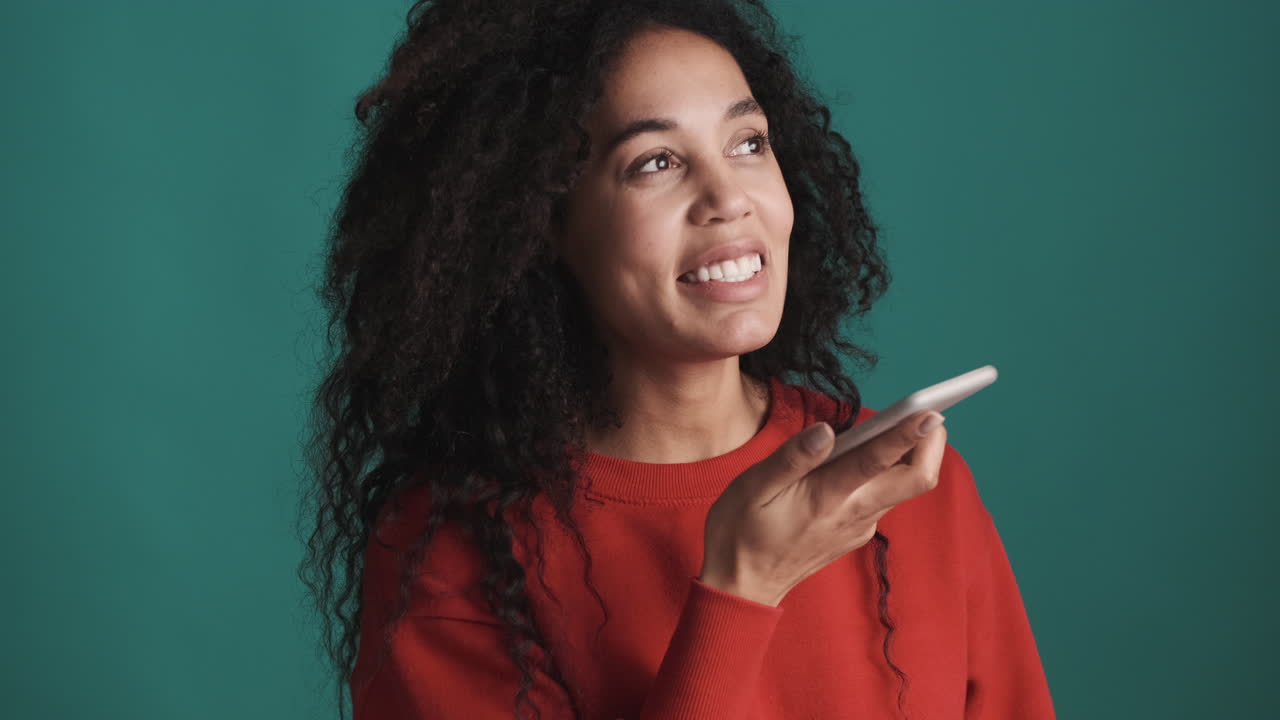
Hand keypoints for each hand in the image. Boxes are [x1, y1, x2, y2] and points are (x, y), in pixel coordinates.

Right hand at [699, 410, 946, 605]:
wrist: (742, 586)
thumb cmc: (741, 532)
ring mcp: (860, 525)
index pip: (877, 461)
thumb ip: (793, 457)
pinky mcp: (858, 531)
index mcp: (827, 499)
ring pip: (904, 487)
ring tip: (903, 421)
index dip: (907, 434)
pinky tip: (868, 454)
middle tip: (927, 413)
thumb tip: (826, 431)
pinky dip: (888, 470)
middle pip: (917, 479)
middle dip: (931, 444)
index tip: (930, 411)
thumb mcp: (752, 487)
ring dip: (912, 455)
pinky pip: (884, 496)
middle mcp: (854, 514)